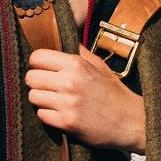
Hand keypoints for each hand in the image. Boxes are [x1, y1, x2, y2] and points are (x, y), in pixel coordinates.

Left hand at [25, 47, 145, 152]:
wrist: (130, 121)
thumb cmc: (114, 93)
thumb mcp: (99, 66)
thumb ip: (79, 52)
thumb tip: (62, 38)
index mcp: (76, 64)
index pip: (37, 57)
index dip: (36, 64)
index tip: (42, 69)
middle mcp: (69, 82)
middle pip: (30, 78)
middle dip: (36, 82)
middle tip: (47, 87)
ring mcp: (67, 103)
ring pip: (33, 97)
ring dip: (41, 100)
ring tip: (54, 101)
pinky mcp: (66, 122)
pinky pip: (41, 115)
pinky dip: (47, 115)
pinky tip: (59, 113)